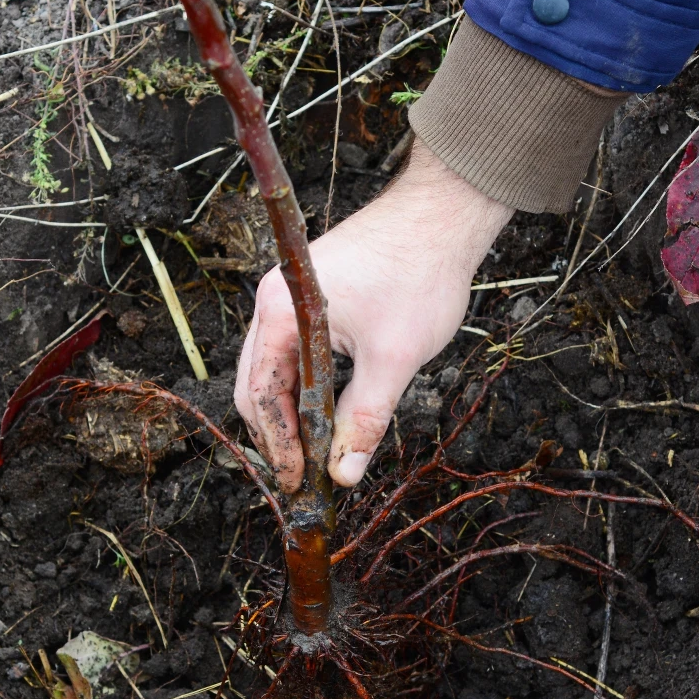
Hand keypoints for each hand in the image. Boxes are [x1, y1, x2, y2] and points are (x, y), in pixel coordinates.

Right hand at [235, 139, 513, 492]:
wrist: (443, 214)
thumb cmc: (419, 276)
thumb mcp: (393, 360)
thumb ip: (363, 420)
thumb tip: (343, 474)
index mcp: (282, 314)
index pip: (260, 395)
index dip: (278, 446)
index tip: (298, 484)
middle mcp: (274, 302)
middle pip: (256, 384)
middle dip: (277, 435)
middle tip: (302, 477)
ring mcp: (290, 296)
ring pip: (275, 369)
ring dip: (291, 412)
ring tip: (314, 454)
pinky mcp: (311, 295)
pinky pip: (294, 351)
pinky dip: (305, 386)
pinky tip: (325, 411)